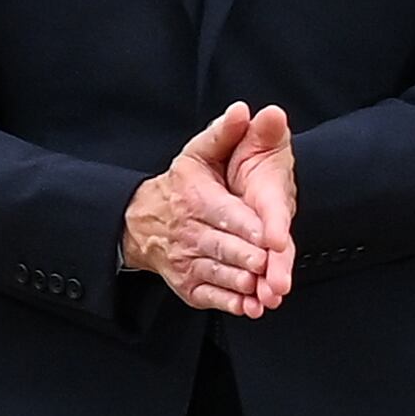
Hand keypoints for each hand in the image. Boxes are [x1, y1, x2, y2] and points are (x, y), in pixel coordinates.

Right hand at [121, 102, 289, 315]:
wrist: (139, 224)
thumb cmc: (180, 188)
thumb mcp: (196, 155)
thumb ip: (223, 134)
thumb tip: (243, 111)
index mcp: (196, 200)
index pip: (226, 215)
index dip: (250, 228)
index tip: (271, 239)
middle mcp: (190, 233)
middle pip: (227, 249)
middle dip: (252, 260)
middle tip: (275, 269)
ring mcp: (188, 263)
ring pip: (222, 275)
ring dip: (247, 284)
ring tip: (269, 288)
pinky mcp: (189, 287)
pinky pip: (213, 297)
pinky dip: (234, 303)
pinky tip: (253, 305)